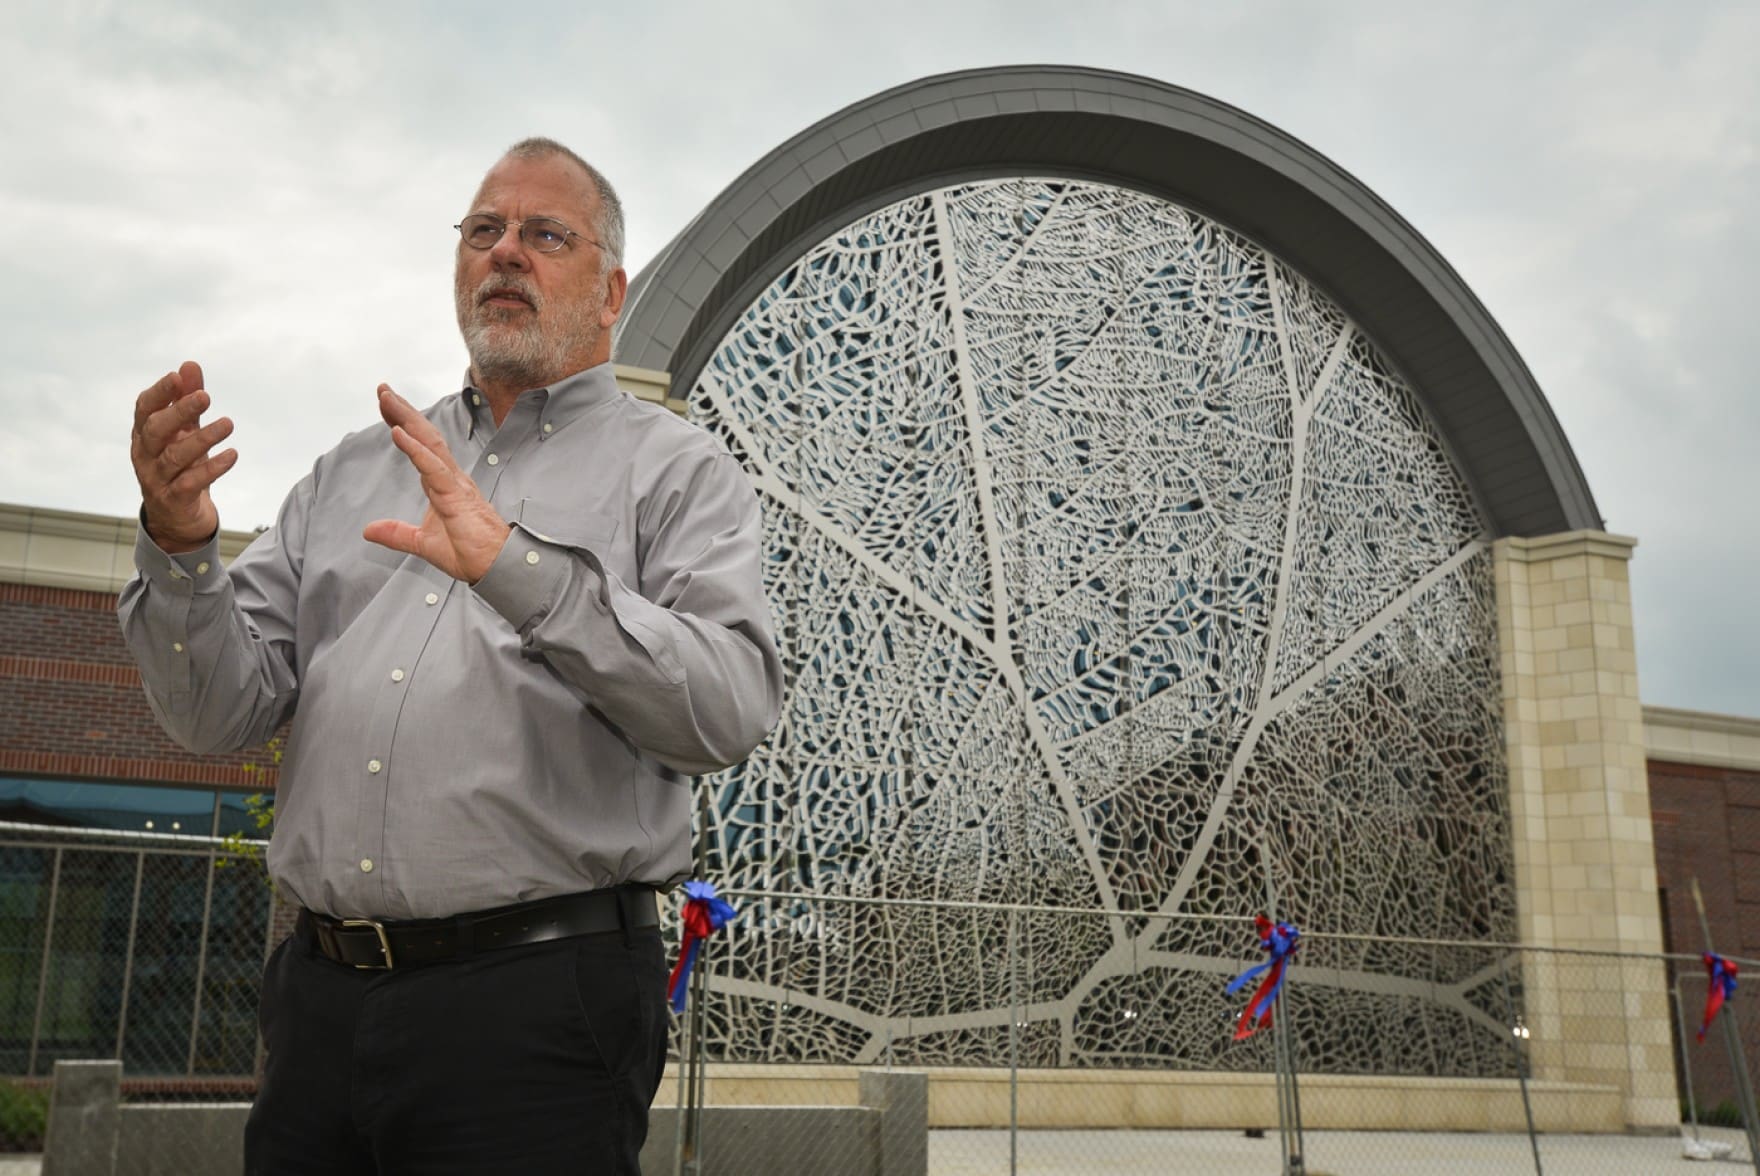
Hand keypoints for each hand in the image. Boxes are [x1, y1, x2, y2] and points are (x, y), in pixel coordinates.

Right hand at [131, 360, 236, 552]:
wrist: (176, 517)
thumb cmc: (179, 466)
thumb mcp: (183, 431)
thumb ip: (186, 399)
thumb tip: (190, 365)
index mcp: (144, 434)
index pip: (145, 409)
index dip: (160, 393)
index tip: (177, 377)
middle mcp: (145, 455)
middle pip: (156, 430)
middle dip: (179, 411)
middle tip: (205, 396)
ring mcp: (156, 479)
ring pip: (175, 456)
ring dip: (203, 438)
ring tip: (229, 424)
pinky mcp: (174, 500)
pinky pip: (191, 482)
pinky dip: (212, 468)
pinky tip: (232, 455)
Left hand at [362, 386, 509, 582]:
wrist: (494, 567)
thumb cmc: (470, 553)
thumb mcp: (423, 544)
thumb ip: (397, 534)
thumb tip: (369, 530)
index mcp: (443, 484)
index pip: (420, 447)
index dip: (402, 425)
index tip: (386, 407)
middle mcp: (450, 477)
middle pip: (424, 435)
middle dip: (402, 411)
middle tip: (383, 389)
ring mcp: (454, 483)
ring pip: (428, 443)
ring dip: (406, 419)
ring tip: (387, 399)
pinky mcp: (455, 495)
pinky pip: (432, 467)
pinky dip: (414, 449)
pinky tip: (398, 433)